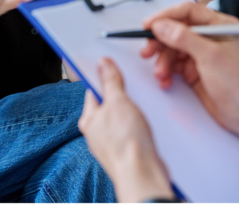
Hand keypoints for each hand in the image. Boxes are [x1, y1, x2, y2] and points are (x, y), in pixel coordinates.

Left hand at [78, 58, 173, 202]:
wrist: (142, 174)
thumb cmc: (125, 143)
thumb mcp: (118, 102)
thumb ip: (110, 81)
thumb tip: (102, 63)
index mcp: (89, 119)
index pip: (94, 90)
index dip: (105, 77)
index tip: (116, 68)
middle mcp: (98, 132)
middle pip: (110, 103)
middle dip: (124, 95)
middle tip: (135, 89)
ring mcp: (112, 142)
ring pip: (123, 117)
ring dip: (135, 111)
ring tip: (144, 108)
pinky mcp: (128, 150)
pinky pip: (133, 131)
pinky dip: (141, 125)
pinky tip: (149, 124)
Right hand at [139, 2, 238, 151]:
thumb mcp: (210, 56)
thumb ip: (184, 38)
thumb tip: (162, 25)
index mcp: (219, 26)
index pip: (188, 12)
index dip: (166, 16)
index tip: (148, 25)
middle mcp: (209, 37)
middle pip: (176, 31)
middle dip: (160, 42)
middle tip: (147, 51)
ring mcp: (201, 54)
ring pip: (172, 49)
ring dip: (163, 61)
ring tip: (160, 74)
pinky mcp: (194, 70)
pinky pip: (173, 65)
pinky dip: (166, 72)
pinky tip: (165, 81)